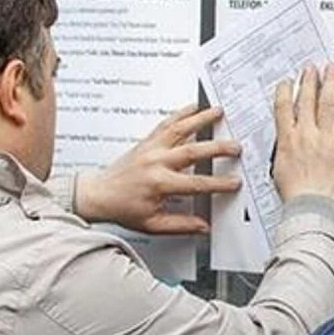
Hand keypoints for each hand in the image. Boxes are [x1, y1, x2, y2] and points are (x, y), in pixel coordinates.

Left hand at [76, 105, 241, 233]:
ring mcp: (151, 149)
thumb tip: (203, 227)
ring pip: (179, 129)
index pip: (196, 183)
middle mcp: (156, 162)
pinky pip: (166, 124)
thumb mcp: (152, 224)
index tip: (233, 183)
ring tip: (218, 112)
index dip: (219, 183)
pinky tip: (193, 107)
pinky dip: (181, 113)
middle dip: (217, 148)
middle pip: (193, 151)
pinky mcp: (147, 142)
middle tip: (235, 147)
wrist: (97, 194)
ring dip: (200, 119)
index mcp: (159, 184)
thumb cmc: (121, 208)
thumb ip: (180, 225)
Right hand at [272, 63, 333, 205]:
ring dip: (330, 83)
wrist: (313, 206)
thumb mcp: (280, 169)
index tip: (289, 82)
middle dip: (310, 80)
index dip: (286, 90)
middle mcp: (306, 134)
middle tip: (313, 69)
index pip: (284, 106)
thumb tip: (288, 146)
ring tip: (332, 71)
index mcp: (288, 139)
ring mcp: (327, 137)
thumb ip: (286, 151)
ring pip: (328, 102)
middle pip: (307, 98)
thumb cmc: (298, 195)